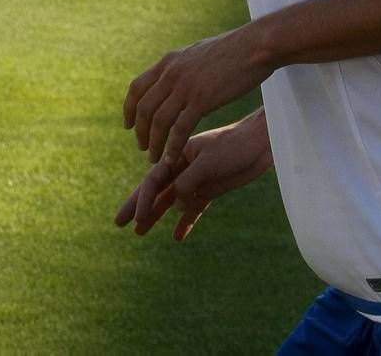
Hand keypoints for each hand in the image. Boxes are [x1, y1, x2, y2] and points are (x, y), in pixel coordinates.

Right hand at [114, 109, 272, 239]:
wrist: (261, 143)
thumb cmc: (235, 146)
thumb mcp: (209, 161)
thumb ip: (189, 181)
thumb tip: (175, 202)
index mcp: (179, 153)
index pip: (154, 177)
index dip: (142, 199)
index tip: (136, 218)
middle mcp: (184, 166)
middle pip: (156, 189)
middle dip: (137, 205)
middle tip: (118, 222)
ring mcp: (196, 179)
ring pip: (171, 201)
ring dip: (156, 215)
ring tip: (139, 232)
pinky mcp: (211, 190)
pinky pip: (193, 209)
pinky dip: (185, 222)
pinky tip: (177, 236)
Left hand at [122, 24, 272, 167]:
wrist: (255, 46)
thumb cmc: (233, 50)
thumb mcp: (198, 52)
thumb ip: (183, 66)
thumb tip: (176, 74)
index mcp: (169, 61)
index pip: (137, 87)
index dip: (129, 109)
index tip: (128, 125)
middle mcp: (172, 73)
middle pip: (144, 108)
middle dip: (140, 131)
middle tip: (143, 148)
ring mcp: (186, 85)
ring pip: (158, 121)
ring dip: (154, 143)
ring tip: (155, 159)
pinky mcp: (202, 99)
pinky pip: (179, 128)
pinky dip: (172, 146)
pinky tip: (172, 158)